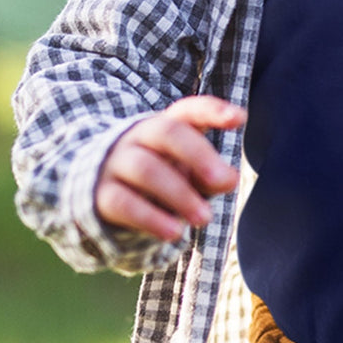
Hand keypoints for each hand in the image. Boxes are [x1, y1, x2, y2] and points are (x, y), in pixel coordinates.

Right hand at [95, 95, 245, 241]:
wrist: (105, 195)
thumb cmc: (161, 178)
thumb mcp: (189, 175)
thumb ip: (211, 176)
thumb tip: (230, 180)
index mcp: (165, 126)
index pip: (189, 110)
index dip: (213, 110)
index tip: (239, 118)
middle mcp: (139, 137)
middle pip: (167, 132)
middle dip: (198, 154)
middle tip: (224, 181)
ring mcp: (116, 163)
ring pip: (146, 168)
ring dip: (179, 194)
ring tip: (205, 218)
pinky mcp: (102, 194)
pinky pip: (124, 203)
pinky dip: (151, 218)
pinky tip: (175, 232)